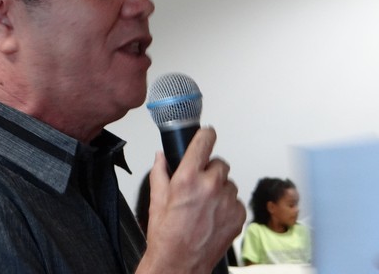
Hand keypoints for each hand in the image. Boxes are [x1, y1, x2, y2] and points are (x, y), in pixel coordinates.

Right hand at [136, 127, 245, 273]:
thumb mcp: (156, 199)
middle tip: (198, 185)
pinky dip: (227, 205)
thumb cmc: (166, 235)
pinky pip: (236, 201)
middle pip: (219, 163)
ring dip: (219, 189)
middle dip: (209, 170)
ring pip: (228, 183)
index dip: (206, 135)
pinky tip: (213, 216)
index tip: (207, 134)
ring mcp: (227, 202)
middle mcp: (210, 186)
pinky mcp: (238, 216)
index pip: (205, 141)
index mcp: (188, 178)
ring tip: (204, 205)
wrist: (179, 264)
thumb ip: (160, 172)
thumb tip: (161, 157)